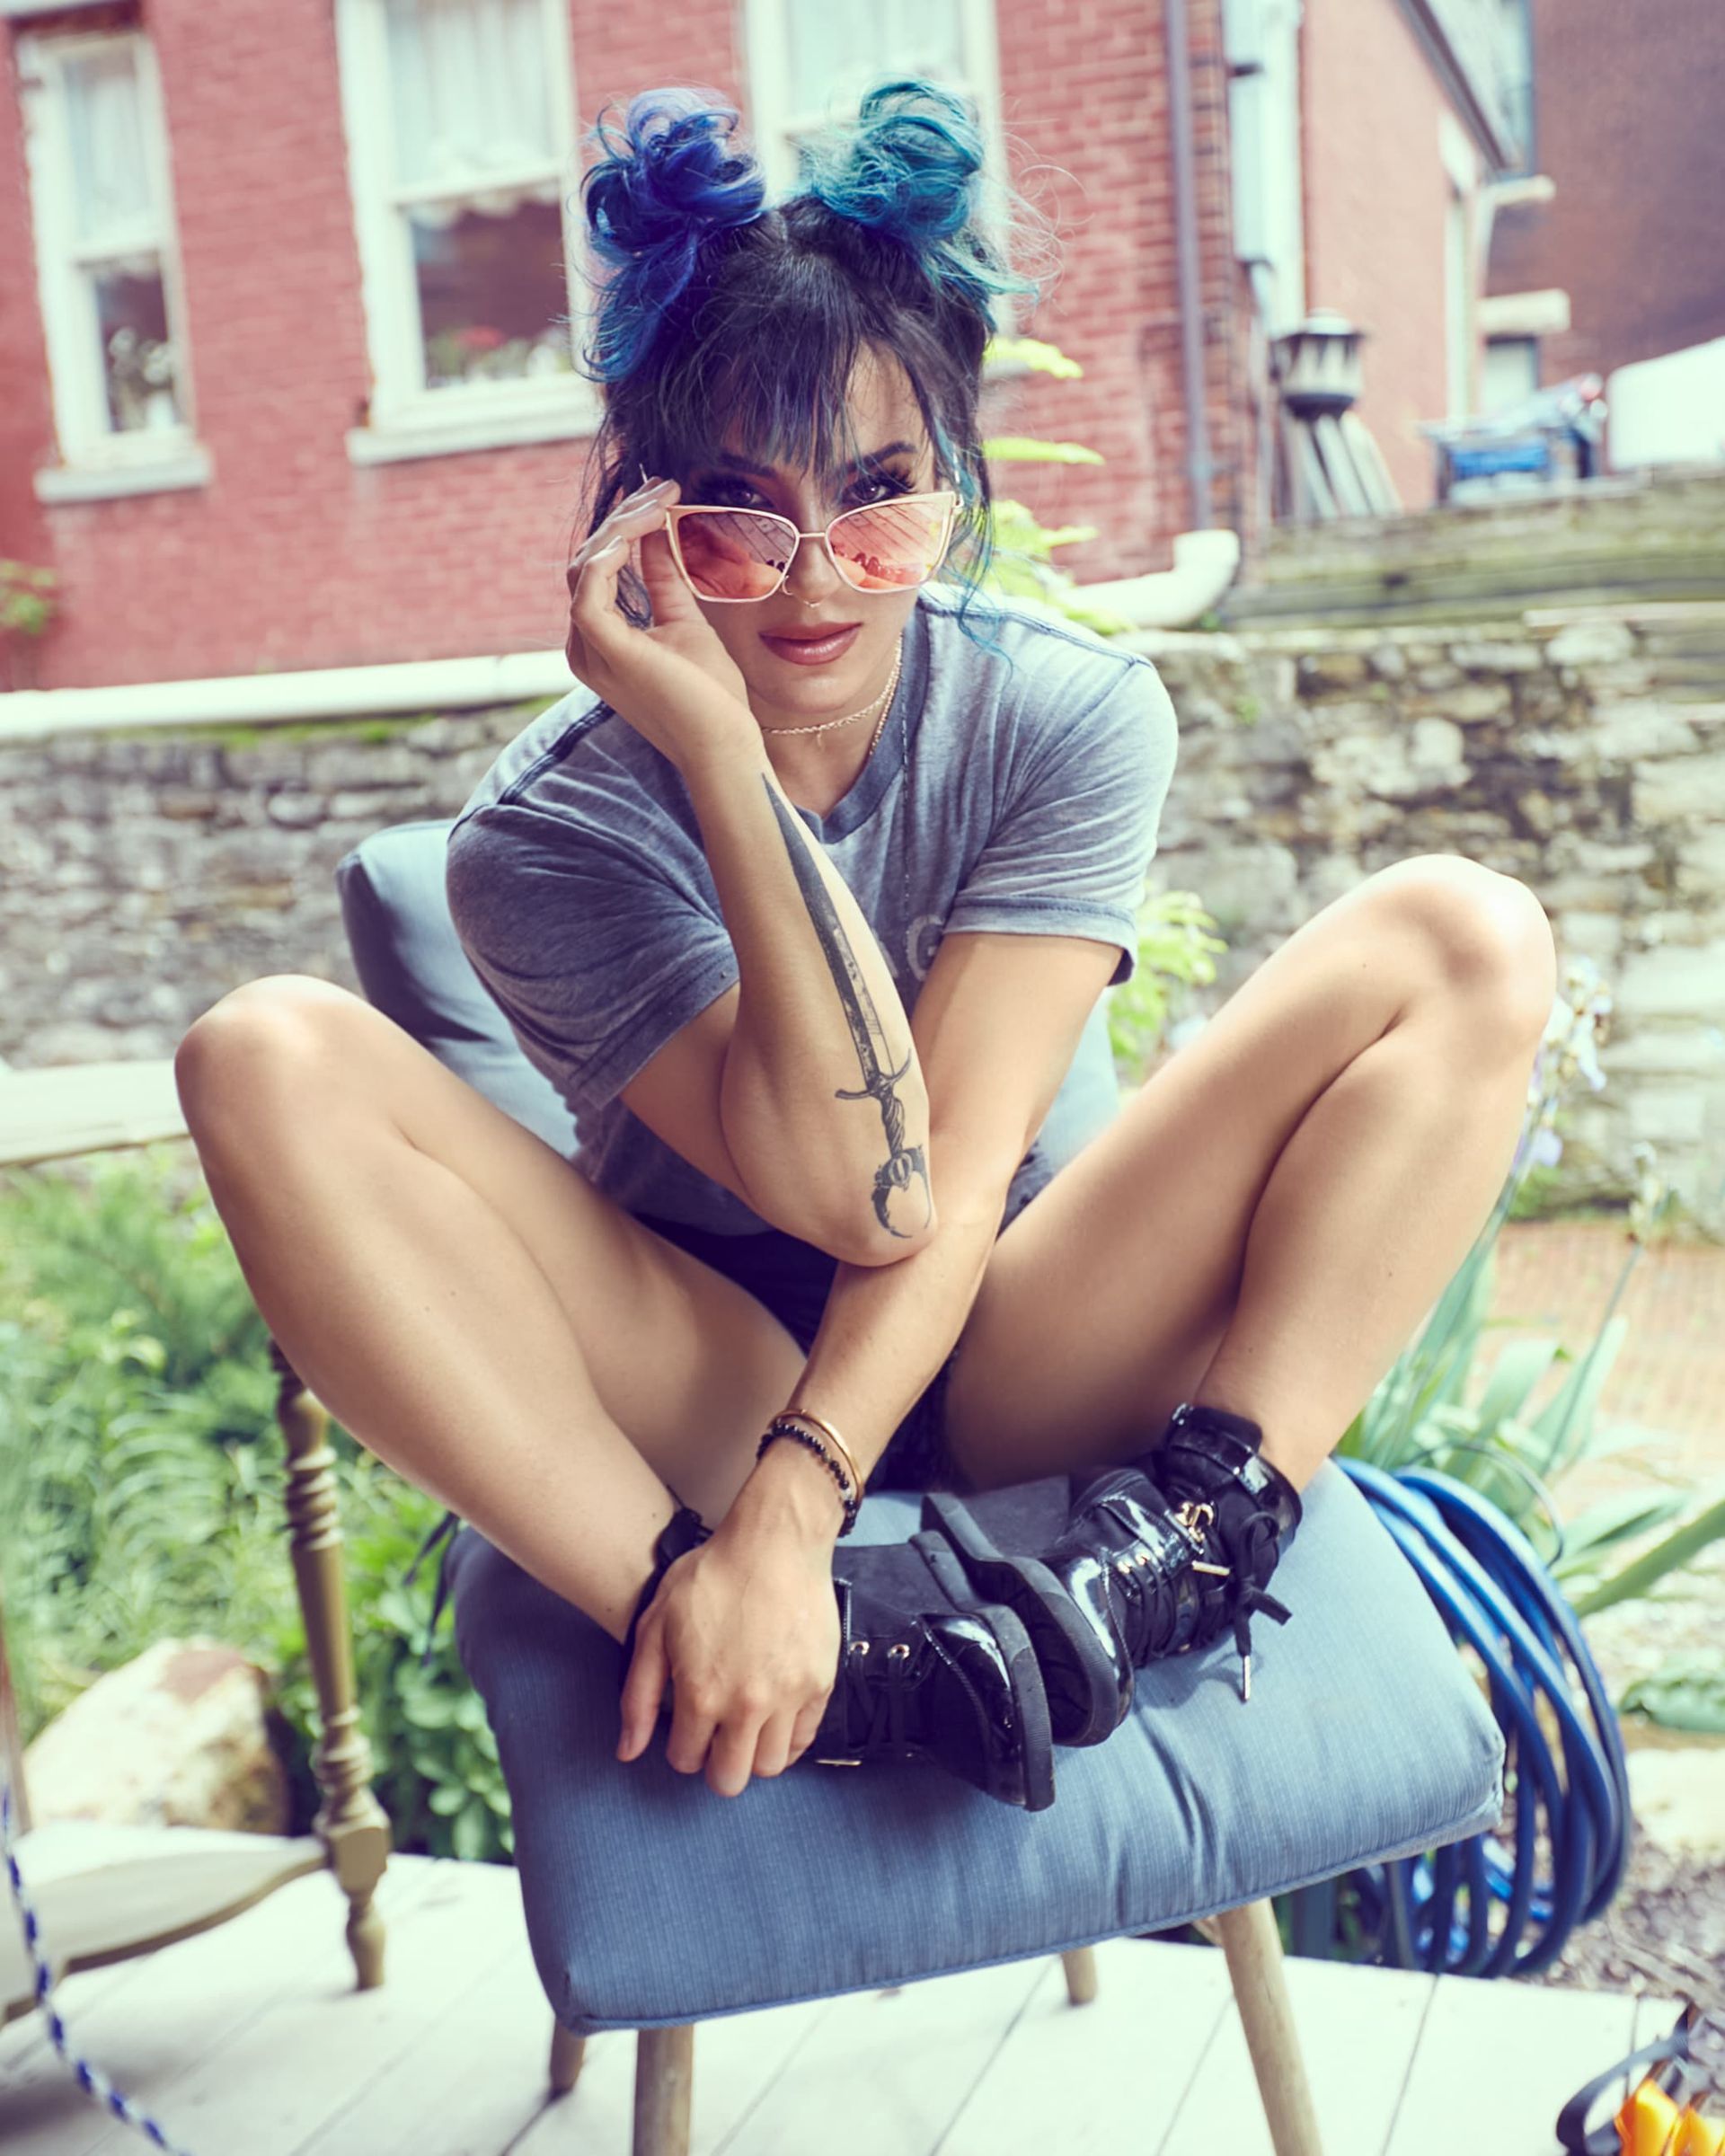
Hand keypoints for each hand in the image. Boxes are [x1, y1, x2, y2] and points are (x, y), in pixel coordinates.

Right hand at [565, 478, 762, 774]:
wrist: (724, 743)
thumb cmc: (709, 694)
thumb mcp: (684, 619)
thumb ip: (664, 578)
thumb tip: (660, 533)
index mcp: (600, 640)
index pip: (598, 568)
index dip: (626, 526)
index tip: (664, 494)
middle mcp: (584, 646)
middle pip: (588, 561)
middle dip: (625, 518)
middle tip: (665, 487)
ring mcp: (590, 651)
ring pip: (586, 567)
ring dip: (622, 527)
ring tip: (661, 500)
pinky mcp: (605, 652)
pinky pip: (589, 589)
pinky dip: (611, 554)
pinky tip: (642, 529)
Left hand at [616, 1513, 841, 1798]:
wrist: (776, 1542)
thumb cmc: (713, 1575)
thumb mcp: (656, 1625)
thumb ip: (638, 1695)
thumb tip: (627, 1752)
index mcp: (701, 1693)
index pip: (685, 1760)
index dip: (681, 1747)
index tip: (688, 1726)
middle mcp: (746, 1706)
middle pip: (730, 1779)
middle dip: (715, 1765)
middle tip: (716, 1736)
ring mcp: (788, 1697)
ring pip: (770, 1767)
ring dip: (753, 1755)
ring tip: (745, 1726)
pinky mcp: (819, 1684)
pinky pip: (804, 1740)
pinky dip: (788, 1739)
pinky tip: (774, 1716)